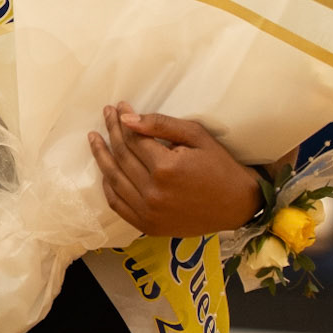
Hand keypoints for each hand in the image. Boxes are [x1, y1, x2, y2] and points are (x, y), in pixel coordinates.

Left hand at [88, 104, 259, 237]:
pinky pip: (118, 204)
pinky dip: (108, 186)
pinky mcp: (148, 226)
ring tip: (95, 138)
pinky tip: (105, 170)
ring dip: (102, 156)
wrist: (237, 205)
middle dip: (111, 132)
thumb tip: (126, 117)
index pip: (133, 139)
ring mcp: (148, 212)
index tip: (118, 106)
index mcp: (165, 169)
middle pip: (121, 157)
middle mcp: (153, 193)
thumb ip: (160, 125)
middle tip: (106, 114)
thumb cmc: (220, 166)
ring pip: (114, 179)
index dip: (122, 120)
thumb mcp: (196, 136)